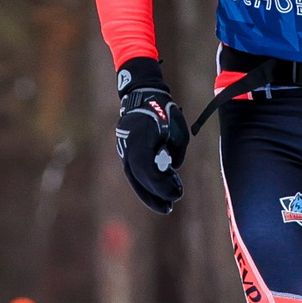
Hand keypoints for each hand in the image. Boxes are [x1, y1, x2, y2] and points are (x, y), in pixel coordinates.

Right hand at [114, 57, 186, 214]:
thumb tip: (170, 169)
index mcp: (140, 140)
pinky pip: (134, 170)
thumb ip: (175, 153)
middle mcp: (128, 146)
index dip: (160, 186)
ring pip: (134, 176)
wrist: (142, 95)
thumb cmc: (164, 111)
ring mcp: (124, 148)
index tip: (176, 196)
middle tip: (169, 207)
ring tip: (164, 203)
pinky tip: (157, 189)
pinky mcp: (125, 150)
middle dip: (153, 195)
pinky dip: (144, 181)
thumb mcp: (177, 132)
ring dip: (148, 192)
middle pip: (138, 178)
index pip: (147, 170)